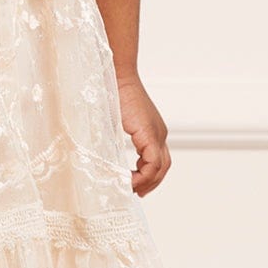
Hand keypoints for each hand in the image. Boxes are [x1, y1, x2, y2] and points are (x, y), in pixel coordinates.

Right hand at [115, 71, 170, 196]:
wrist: (116, 74)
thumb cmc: (110, 91)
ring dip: (147, 181)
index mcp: (152, 129)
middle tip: (137, 192)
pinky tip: (129, 180)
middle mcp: (159, 133)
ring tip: (132, 189)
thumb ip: (114, 136)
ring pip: (160, 167)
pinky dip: (143, 175)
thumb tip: (104, 152)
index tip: (134, 183)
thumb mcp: (114, 120)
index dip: (149, 174)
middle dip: (151, 182)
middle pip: (164, 166)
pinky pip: (153, 164)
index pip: (158, 158)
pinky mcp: (150, 134)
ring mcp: (157, 133)